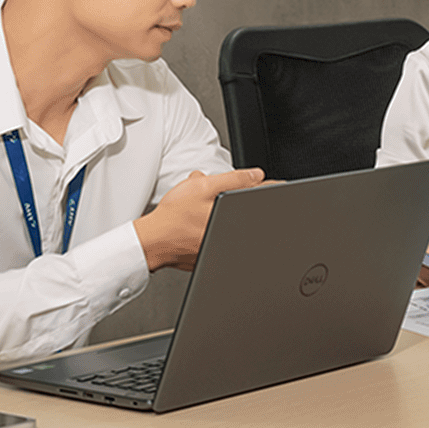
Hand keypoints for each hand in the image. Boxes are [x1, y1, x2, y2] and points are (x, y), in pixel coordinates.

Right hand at [135, 168, 263, 270]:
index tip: (276, 185)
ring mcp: (224, 244)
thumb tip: (256, 175)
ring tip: (202, 210)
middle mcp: (232, 233)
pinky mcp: (215, 252)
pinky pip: (222, 234)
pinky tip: (198, 222)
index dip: (268, 188)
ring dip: (226, 213)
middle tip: (223, 195)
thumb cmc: (173, 217)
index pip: (260, 198)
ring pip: (234, 222)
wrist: (152, 241)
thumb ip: (233, 179)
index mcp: (232, 215)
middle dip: (239, 199)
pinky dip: (216, 225)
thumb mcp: (202, 187)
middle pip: (247, 211)